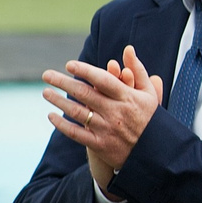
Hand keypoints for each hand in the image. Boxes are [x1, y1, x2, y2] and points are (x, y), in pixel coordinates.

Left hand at [44, 46, 163, 193]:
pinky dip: (61, 124)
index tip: (69, 65)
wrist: (155, 154)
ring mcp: (106, 129)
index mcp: (127, 98)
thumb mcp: (149, 94)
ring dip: (58, 101)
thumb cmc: (150, 119)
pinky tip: (51, 116)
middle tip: (46, 75)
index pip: (103, 80)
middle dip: (62, 82)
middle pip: (84, 94)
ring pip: (76, 112)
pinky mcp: (100, 145)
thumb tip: (127, 49)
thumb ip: (138, 70)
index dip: (85, 71)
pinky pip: (76, 133)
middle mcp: (115, 112)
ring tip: (46, 92)